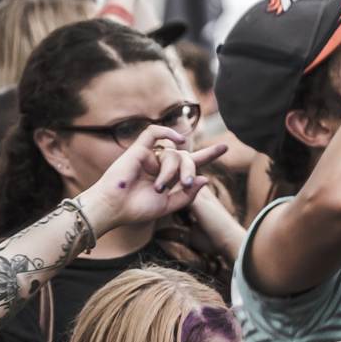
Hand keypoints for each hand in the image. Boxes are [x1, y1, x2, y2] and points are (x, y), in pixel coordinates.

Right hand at [77, 125, 228, 230]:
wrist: (115, 209)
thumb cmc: (137, 209)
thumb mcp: (168, 206)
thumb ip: (188, 195)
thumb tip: (206, 178)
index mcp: (167, 177)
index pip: (191, 162)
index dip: (208, 155)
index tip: (225, 147)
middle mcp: (160, 164)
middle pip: (185, 157)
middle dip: (191, 168)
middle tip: (186, 182)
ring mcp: (149, 155)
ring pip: (172, 153)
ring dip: (172, 170)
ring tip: (161, 186)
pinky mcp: (138, 149)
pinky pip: (154, 132)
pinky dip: (167, 132)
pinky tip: (178, 140)